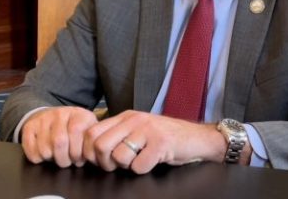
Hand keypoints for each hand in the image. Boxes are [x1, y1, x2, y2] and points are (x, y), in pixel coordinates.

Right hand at [20, 107, 97, 167]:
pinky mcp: (29, 126)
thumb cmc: (76, 131)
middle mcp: (60, 113)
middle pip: (59, 141)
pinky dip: (37, 158)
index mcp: (79, 114)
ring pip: (44, 148)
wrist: (56, 117)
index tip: (79, 160)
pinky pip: (30, 148)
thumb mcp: (88, 132)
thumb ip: (91, 142)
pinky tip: (44, 156)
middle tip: (67, 161)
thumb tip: (89, 156)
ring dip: (51, 159)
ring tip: (56, 157)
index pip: (76, 131)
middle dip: (64, 159)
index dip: (77, 151)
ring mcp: (44, 118)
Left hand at [82, 110, 226, 173]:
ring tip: (139, 160)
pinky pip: (139, 166)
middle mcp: (135, 120)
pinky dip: (143, 170)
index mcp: (126, 116)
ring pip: (119, 157)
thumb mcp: (138, 130)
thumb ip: (118, 135)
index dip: (89, 152)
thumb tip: (92, 151)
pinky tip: (153, 161)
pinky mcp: (161, 143)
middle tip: (118, 165)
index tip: (100, 161)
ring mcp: (148, 130)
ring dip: (127, 166)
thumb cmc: (165, 138)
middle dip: (105, 162)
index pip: (91, 133)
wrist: (198, 138)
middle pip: (100, 145)